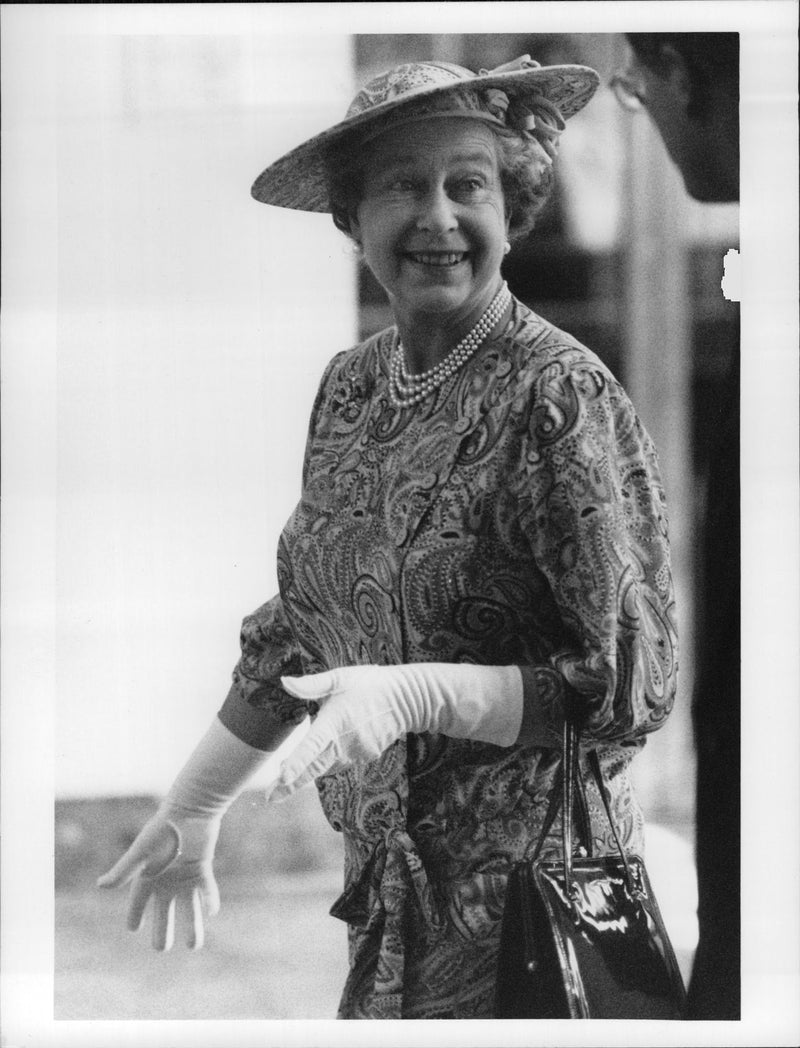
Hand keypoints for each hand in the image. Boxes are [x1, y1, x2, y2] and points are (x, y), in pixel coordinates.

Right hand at [97, 810, 220, 950]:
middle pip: (164, 910)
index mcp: (149, 875)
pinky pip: (207, 889)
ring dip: (192, 925)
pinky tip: (212, 912)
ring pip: (189, 906)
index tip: (132, 928)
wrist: (190, 810)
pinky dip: (210, 900)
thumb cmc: (162, 829)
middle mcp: (167, 879)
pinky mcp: (202, 868)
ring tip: (194, 946)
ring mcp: (185, 875)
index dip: (135, 914)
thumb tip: (100, 886)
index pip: (139, 901)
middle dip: (163, 929)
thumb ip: (123, 870)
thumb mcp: (140, 852)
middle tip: (162, 948)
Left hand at [271, 662, 521, 800]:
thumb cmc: (370, 684)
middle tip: (268, 799)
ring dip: (309, 769)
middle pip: (313, 768)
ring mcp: (357, 753)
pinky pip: (341, 760)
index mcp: (335, 722)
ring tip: (287, 778)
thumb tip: (284, 682)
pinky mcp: (365, 757)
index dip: (297, 764)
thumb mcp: (340, 677)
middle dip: (291, 785)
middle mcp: (345, 742)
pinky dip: (332, 757)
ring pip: (326, 765)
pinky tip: (338, 740)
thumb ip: (311, 684)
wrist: (408, 698)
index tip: (281, 778)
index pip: (312, 746)